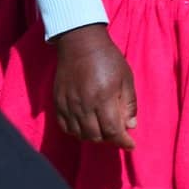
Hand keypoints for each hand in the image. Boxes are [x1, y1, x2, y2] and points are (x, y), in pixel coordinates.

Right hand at [53, 24, 136, 149]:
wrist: (80, 43)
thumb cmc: (108, 59)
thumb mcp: (126, 78)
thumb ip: (129, 104)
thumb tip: (130, 126)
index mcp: (104, 97)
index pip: (112, 130)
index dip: (123, 141)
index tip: (130, 145)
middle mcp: (84, 104)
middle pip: (96, 136)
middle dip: (110, 139)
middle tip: (118, 133)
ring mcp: (68, 104)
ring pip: (80, 134)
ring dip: (94, 137)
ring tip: (103, 129)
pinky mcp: (57, 103)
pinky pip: (65, 127)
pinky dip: (77, 132)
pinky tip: (86, 126)